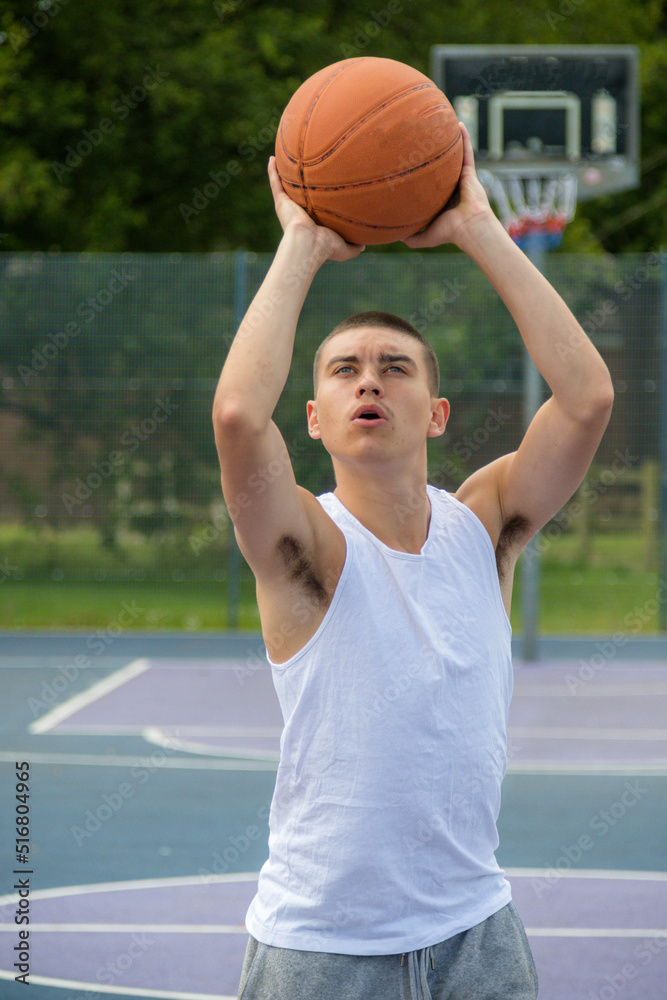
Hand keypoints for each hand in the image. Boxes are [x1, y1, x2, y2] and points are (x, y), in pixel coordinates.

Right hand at [268, 157, 364, 261]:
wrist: (309, 244)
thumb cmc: (326, 247)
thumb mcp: (345, 248)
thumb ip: (355, 245)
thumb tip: (364, 243)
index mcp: (311, 222)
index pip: (314, 208)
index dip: (317, 199)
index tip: (323, 188)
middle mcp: (298, 213)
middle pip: (298, 194)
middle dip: (299, 184)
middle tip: (304, 169)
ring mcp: (288, 206)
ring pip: (284, 186)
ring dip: (282, 174)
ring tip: (283, 159)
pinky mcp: (281, 202)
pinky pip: (275, 182)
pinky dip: (272, 171)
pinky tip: (272, 158)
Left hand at [402, 123, 495, 250]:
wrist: (468, 227)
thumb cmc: (449, 233)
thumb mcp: (424, 237)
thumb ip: (411, 237)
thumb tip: (395, 237)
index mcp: (441, 199)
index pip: (429, 184)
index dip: (420, 175)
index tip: (408, 165)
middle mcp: (450, 187)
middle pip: (440, 167)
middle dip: (433, 154)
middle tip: (420, 140)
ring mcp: (460, 178)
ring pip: (453, 156)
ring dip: (449, 141)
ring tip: (440, 125)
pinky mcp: (469, 173)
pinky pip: (466, 152)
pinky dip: (464, 138)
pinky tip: (458, 124)